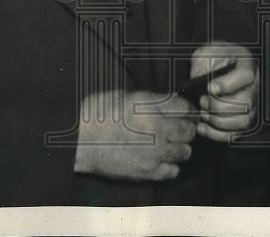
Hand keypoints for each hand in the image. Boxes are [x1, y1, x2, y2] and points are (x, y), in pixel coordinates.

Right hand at [73, 89, 197, 180]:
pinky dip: (170, 165)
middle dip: (186, 128)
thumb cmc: (98, 114)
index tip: (186, 112)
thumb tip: (175, 102)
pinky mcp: (148, 173)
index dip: (188, 109)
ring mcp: (154, 154)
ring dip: (179, 147)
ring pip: (185, 152)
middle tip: (177, 127)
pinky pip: (173, 171)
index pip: (185, 108)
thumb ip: (155, 101)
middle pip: (189, 131)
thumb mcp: (128, 96)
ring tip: (168, 144)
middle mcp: (157, 131)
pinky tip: (160, 159)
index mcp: (150, 108)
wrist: (79, 141)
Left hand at [189, 42, 257, 141]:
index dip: (228, 84)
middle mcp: (254, 84)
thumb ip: (202, 63)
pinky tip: (203, 127)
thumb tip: (200, 82)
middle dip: (219, 106)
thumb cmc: (211, 59)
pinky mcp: (243, 119)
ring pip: (244, 121)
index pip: (246, 75)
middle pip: (246, 102)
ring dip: (219, 121)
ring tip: (203, 114)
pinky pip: (236, 134)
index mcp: (246, 63)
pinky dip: (217, 134)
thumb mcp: (204, 53)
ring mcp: (252, 104)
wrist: (212, 69)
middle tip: (202, 101)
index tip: (210, 88)